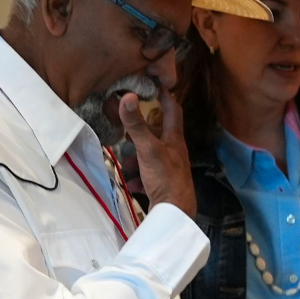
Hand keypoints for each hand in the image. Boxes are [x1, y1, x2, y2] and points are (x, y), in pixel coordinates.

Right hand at [118, 86, 196, 216]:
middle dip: (141, 130)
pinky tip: (132, 183)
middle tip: (126, 126)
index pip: (172, 109)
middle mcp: (174, 151)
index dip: (164, 96)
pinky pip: (148, 176)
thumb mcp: (147, 149)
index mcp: (174, 138)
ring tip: (125, 163)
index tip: (153, 85)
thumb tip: (126, 96)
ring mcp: (170, 168)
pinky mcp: (164, 184)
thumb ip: (136, 125)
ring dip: (136, 158)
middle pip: (158, 134)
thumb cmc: (165, 177)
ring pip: (150, 156)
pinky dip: (138, 177)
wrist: (175, 212)